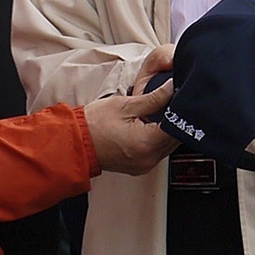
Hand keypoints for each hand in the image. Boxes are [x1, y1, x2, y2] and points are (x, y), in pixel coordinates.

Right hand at [84, 45, 178, 174]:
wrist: (74, 142)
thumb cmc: (94, 123)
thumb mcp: (126, 104)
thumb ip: (154, 97)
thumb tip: (172, 87)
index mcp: (145, 144)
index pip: (177, 128)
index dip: (181, 111)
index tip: (181, 99)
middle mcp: (147, 159)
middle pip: (175, 139)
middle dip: (176, 121)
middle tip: (173, 103)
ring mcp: (144, 166)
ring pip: (168, 146)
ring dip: (168, 131)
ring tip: (162, 113)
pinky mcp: (139, 167)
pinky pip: (158, 152)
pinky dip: (159, 139)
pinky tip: (153, 126)